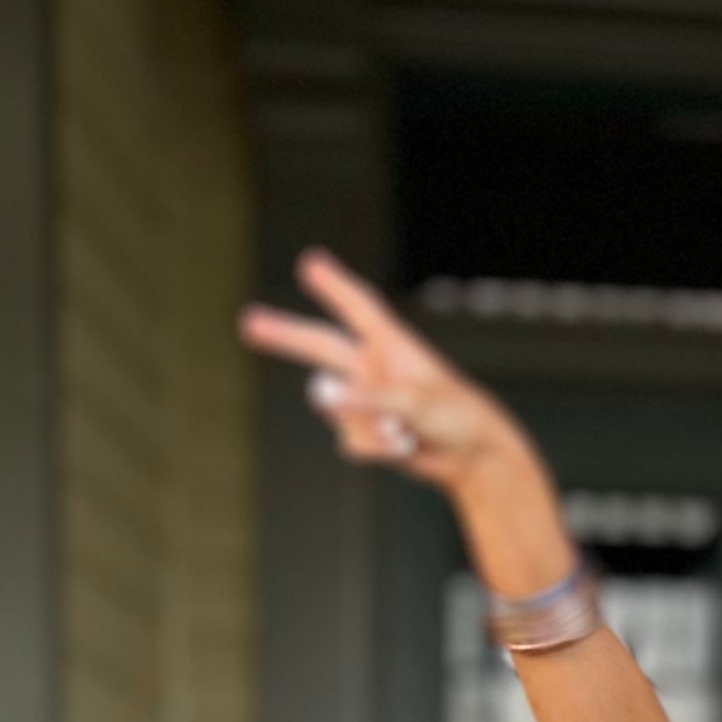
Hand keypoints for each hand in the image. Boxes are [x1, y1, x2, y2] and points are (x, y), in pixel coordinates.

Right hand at [239, 249, 521, 493]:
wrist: (473, 458)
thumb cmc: (458, 416)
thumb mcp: (416, 402)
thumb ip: (367, 396)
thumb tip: (319, 394)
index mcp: (390, 344)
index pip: (357, 307)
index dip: (333, 285)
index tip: (309, 262)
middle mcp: (372, 366)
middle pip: (318, 345)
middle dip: (283, 335)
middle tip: (248, 322)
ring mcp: (365, 399)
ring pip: (338, 413)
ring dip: (371, 429)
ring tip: (406, 431)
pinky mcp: (365, 430)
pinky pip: (352, 443)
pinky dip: (377, 450)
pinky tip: (403, 447)